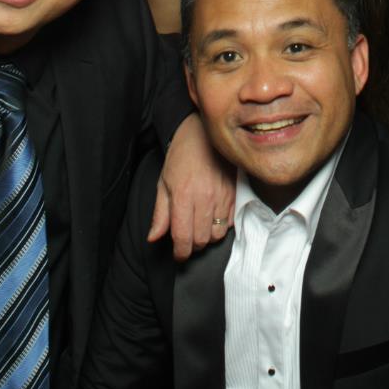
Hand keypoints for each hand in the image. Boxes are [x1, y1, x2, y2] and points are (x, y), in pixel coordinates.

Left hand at [148, 111, 235, 260]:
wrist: (203, 133)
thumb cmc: (180, 157)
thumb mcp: (163, 183)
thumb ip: (160, 214)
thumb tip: (153, 238)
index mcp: (183, 196)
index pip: (183, 237)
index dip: (180, 252)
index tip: (178, 254)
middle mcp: (204, 198)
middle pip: (201, 240)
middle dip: (192, 246)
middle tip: (186, 240)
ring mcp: (222, 196)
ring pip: (217, 234)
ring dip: (207, 237)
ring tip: (199, 228)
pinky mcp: (234, 193)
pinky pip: (230, 222)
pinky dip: (221, 226)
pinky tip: (212, 218)